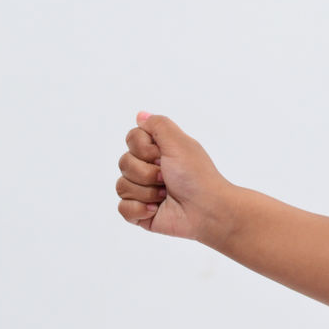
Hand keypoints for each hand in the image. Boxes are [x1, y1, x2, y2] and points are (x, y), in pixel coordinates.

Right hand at [116, 112, 233, 241]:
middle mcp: (149, 168)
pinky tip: (157, 209)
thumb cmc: (196, 175)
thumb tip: (140, 115)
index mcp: (158, 150)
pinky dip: (141, 209)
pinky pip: (123, 208)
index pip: (131, 139)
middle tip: (166, 177)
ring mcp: (143, 191)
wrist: (205, 209)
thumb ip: (158, 125)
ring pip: (122, 186)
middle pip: (123, 163)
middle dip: (146, 172)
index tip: (162, 154)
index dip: (144, 148)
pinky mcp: (140, 213)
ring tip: (165, 195)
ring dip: (147, 191)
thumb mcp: (179, 142)